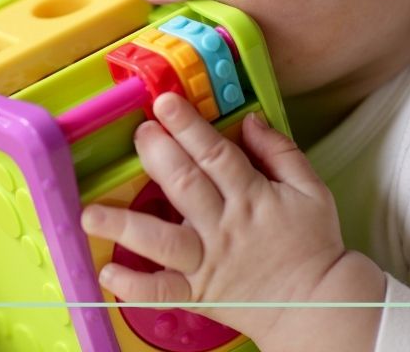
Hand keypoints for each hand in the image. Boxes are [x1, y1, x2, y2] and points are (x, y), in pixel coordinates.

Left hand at [80, 92, 382, 349]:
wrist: (319, 306)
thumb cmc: (314, 242)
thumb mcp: (311, 189)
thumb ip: (279, 152)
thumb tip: (249, 119)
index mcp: (251, 197)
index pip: (215, 155)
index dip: (188, 127)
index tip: (164, 103)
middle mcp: (224, 227)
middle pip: (185, 187)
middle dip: (157, 156)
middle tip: (139, 132)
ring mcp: (207, 262)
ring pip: (162, 242)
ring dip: (124, 226)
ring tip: (90, 214)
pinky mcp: (199, 293)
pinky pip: (163, 292)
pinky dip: (134, 287)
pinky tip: (107, 273)